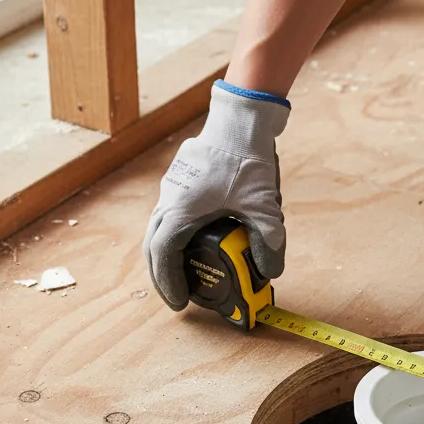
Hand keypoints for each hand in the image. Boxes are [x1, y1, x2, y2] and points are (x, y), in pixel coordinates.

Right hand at [143, 81, 289, 309]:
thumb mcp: (265, 208)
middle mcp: (169, 200)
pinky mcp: (180, 182)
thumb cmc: (247, 160)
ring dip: (166, 256)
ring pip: (157, 230)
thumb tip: (270, 273)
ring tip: (185, 275)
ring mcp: (171, 188)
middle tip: (180, 296)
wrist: (240, 120)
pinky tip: (194, 244)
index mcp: (182, 210)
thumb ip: (269, 243)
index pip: (163, 255)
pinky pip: (167, 217)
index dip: (168, 282)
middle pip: (152, 247)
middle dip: (163, 275)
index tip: (180, 302)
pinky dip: (173, 237)